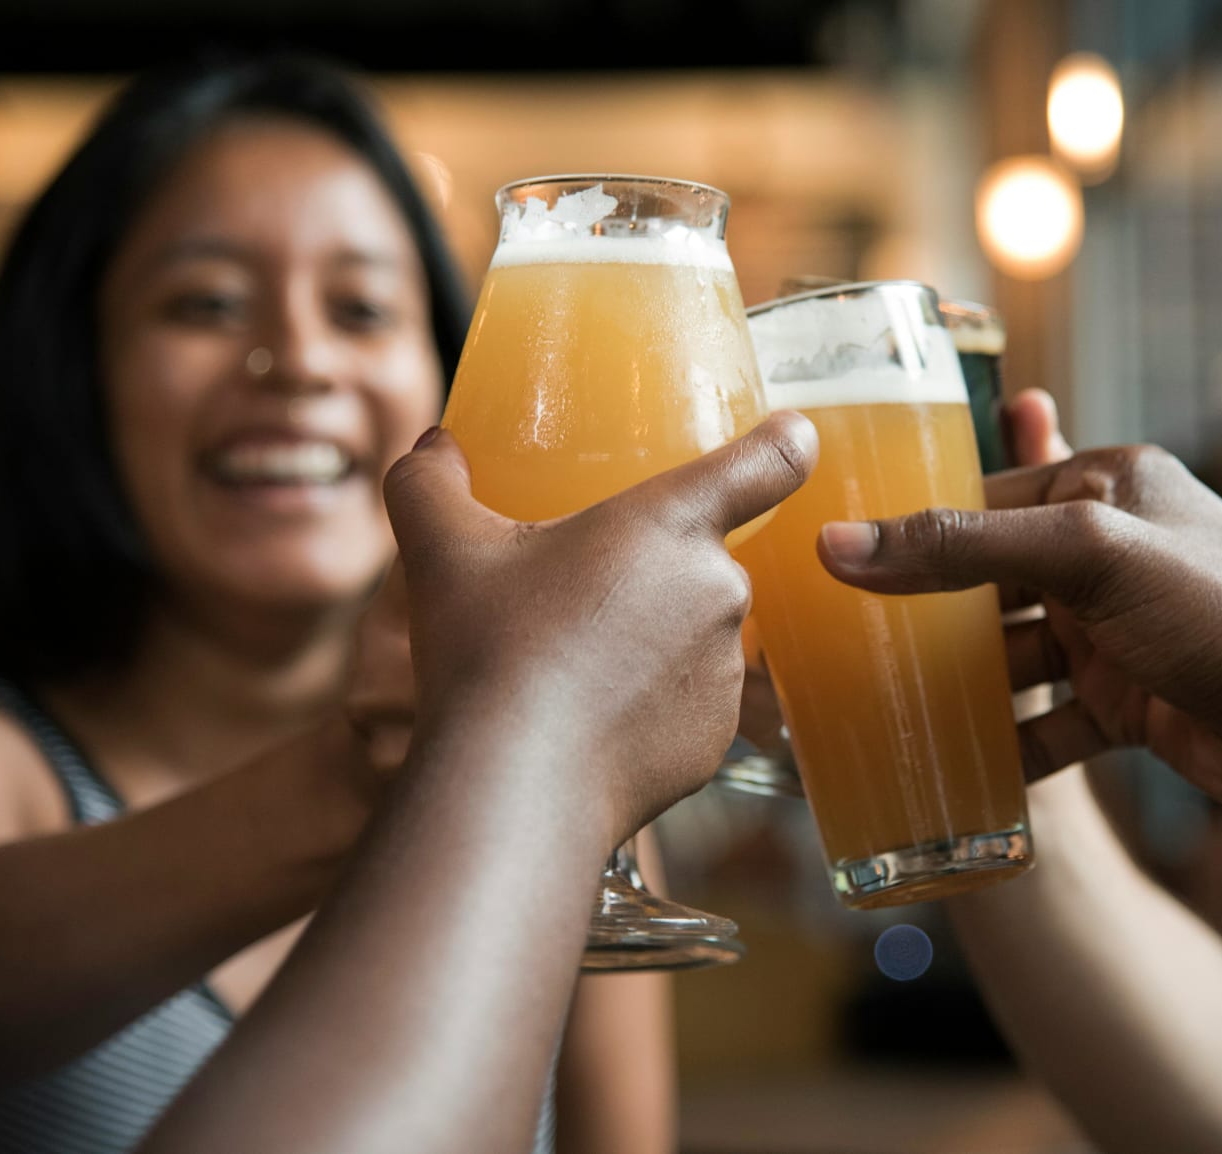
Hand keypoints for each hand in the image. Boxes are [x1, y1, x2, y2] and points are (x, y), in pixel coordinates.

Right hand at [367, 414, 816, 842]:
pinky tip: (588, 721)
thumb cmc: (489, 651)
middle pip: (699, 561)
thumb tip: (431, 447)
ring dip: (650, 642)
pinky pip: (688, 705)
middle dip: (647, 575)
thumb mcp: (442, 549)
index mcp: (672, 523)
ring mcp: (725, 670)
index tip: (792, 436)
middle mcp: (719, 590)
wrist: (515, 784)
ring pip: (693, 636)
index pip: (765, 462)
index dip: (784, 442)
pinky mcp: (717, 739)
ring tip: (571, 668)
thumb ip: (430, 482)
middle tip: (575, 600)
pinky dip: (649, 709)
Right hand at [816, 421, 1221, 813]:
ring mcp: (1119, 632)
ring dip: (960, 687)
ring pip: (1013, 655)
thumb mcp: (1085, 556)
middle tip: (841, 642)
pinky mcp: (1130, 702)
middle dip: (925, 614)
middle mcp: (1110, 553)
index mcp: (1106, 485)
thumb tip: (840, 545)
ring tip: (880, 710)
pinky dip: (1006, 746)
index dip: (912, 526)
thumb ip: (963, 548)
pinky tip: (954, 771)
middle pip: (990, 580)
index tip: (834, 559)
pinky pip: (1047, 721)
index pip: (984, 496)